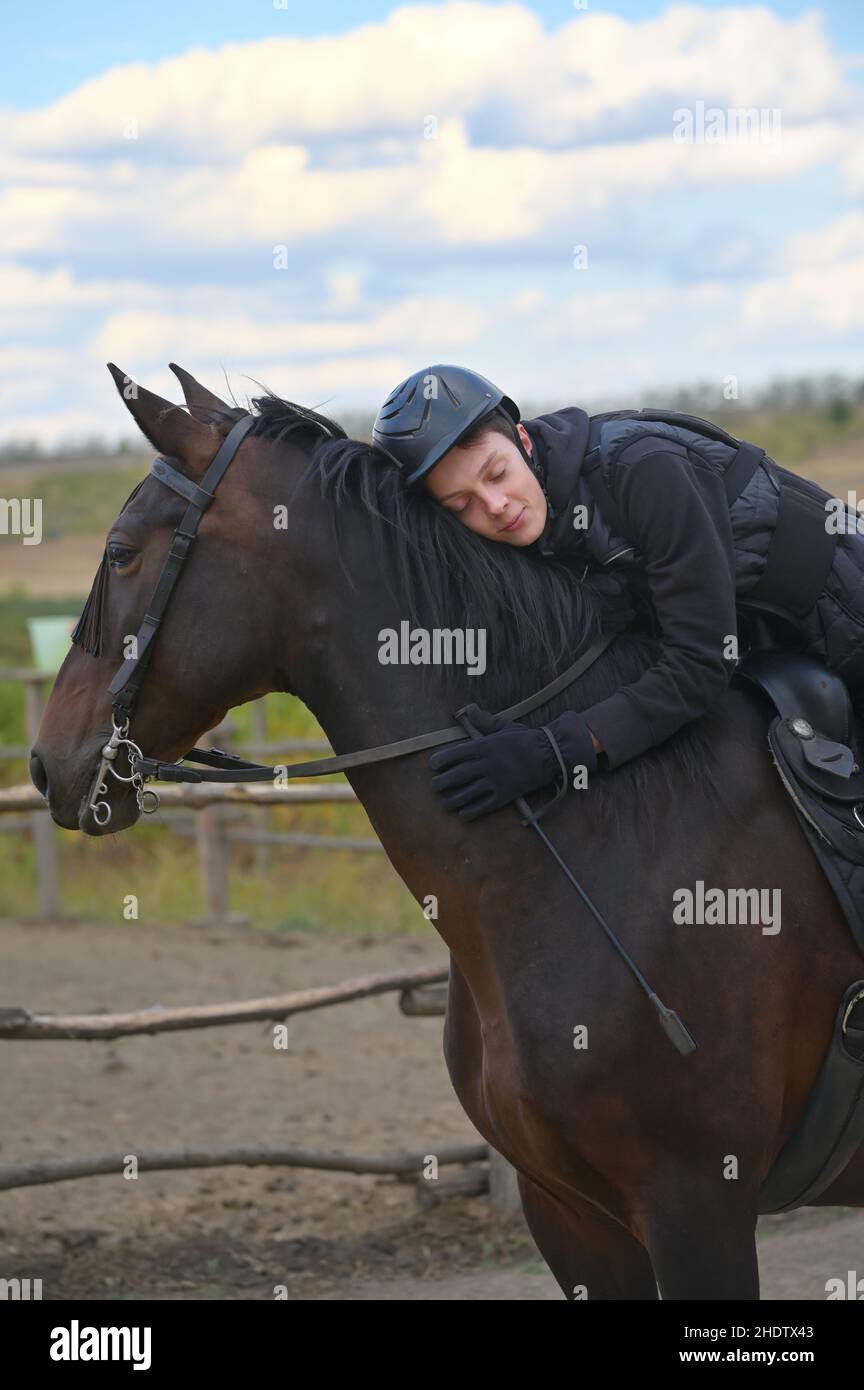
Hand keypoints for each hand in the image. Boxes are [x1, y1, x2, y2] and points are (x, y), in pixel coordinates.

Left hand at [429, 704, 596, 820]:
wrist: (549, 754)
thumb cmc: (525, 739)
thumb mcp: (504, 726)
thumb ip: (484, 721)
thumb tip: (470, 709)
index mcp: (485, 746)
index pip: (457, 753)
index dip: (442, 760)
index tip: (432, 765)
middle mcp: (488, 764)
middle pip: (459, 775)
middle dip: (443, 782)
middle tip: (434, 786)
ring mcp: (496, 781)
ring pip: (469, 793)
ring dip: (453, 800)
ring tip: (444, 803)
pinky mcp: (505, 795)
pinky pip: (485, 806)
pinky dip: (472, 811)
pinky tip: (462, 814)